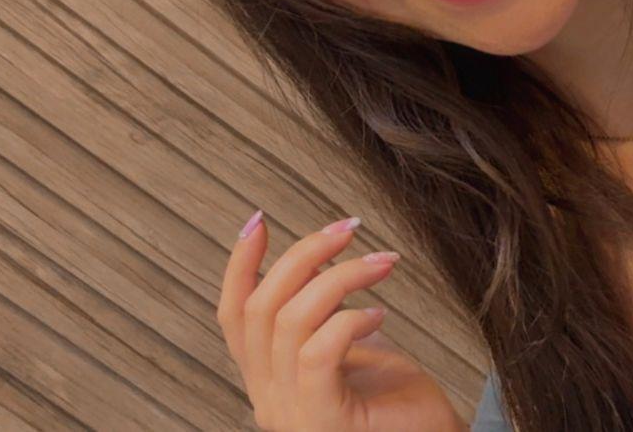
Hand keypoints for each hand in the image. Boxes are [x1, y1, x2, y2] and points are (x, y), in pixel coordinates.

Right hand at [219, 211, 463, 430]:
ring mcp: (292, 416)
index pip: (234, 316)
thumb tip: (319, 255)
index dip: (240, 265)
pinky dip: (347, 320)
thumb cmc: (399, 400)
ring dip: (339, 276)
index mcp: (268, 379)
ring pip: (290, 322)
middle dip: (303, 254)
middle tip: (351, 227)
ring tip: (382, 263)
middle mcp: (268, 400)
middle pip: (260, 309)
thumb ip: (323, 312)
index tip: (259, 220)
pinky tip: (378, 314)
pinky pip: (317, 354)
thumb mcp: (352, 344)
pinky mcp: (324, 423)